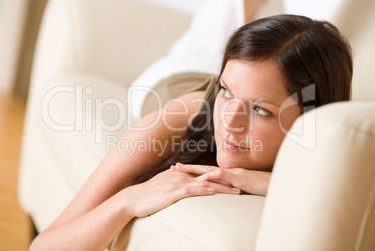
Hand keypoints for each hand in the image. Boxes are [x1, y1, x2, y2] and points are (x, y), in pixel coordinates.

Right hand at [121, 168, 240, 217]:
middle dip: (226, 181)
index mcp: (181, 176)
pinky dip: (202, 190)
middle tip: (241, 185)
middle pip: (208, 178)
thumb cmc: (147, 194)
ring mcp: (177, 184)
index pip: (204, 176)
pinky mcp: (172, 193)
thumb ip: (174, 181)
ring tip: (235, 191)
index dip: (219, 178)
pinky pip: (190, 190)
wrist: (132, 198)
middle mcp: (181, 177)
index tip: (233, 181)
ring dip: (220, 187)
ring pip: (203, 183)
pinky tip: (212, 191)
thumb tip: (182, 178)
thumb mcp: (163, 185)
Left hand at [174, 163, 270, 195]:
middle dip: (189, 168)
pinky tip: (200, 179)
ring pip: (211, 170)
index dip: (195, 172)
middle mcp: (230, 172)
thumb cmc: (265, 189)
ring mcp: (234, 173)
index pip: (209, 173)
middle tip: (173, 167)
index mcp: (230, 175)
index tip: (181, 173)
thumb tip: (224, 195)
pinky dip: (211, 177)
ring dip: (194, 170)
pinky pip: (223, 176)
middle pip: (205, 168)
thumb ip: (234, 190)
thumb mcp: (246, 191)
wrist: (280, 186)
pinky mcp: (240, 178)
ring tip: (180, 170)